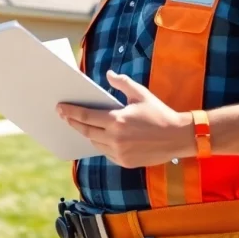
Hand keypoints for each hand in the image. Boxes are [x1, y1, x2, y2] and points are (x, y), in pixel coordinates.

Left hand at [56, 70, 195, 167]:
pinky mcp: (124, 162)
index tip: (60, 108)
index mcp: (117, 120)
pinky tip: (98, 137)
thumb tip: (108, 74)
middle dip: (73, 122)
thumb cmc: (159, 113)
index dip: (70, 112)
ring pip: (95, 143)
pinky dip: (101, 144)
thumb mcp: (141, 94)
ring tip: (79, 125)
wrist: (178, 137)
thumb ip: (122, 83)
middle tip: (63, 116)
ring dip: (86, 133)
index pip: (86, 116)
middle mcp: (115, 139)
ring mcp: (119, 153)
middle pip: (86, 130)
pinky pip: (106, 152)